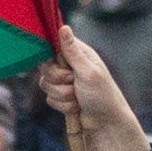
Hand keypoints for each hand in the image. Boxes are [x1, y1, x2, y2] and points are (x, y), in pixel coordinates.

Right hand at [39, 26, 148, 150]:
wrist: (106, 124)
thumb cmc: (103, 95)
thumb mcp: (88, 71)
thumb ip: (72, 51)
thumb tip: (64, 26)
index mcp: (78, 54)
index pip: (53, 45)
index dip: (50, 55)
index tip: (56, 64)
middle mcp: (70, 66)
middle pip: (45, 66)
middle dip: (57, 79)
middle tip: (73, 82)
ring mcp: (65, 82)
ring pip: (45, 84)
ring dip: (62, 95)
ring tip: (78, 98)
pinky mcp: (61, 97)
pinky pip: (49, 98)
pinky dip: (62, 105)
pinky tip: (76, 107)